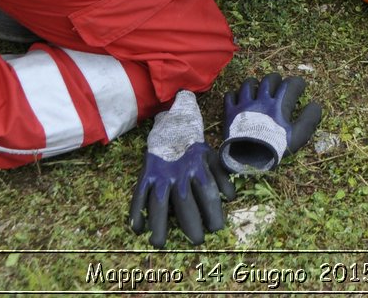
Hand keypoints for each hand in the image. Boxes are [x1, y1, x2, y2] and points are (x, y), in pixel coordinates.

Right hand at [128, 90, 234, 248]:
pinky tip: (137, 229)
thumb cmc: (196, 148)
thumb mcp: (213, 158)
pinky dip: (136, 212)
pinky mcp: (146, 174)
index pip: (208, 194)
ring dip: (158, 224)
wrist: (174, 125)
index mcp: (198, 169)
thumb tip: (231, 198)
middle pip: (184, 203)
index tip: (216, 229)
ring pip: (158, 203)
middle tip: (196, 241)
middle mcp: (180, 174)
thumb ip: (223, 177)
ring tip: (159, 243)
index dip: (213, 213)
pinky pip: (139, 194)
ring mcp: (161, 175)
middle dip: (190, 224)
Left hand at [221, 72, 323, 175]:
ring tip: (257, 86)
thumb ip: (309, 119)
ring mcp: (244, 104)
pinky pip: (229, 96)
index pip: (290, 85)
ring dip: (254, 83)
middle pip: (269, 80)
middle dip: (276, 79)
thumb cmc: (275, 147)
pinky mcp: (230, 112)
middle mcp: (261, 100)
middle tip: (279, 83)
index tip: (300, 85)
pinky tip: (237, 97)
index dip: (297, 83)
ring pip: (248, 84)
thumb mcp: (298, 136)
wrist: (247, 157)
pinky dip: (233, 94)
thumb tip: (316, 105)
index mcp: (279, 104)